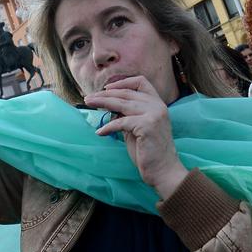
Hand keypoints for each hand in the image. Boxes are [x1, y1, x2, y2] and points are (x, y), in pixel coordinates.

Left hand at [87, 76, 187, 198]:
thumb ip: (128, 115)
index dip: (123, 82)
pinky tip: (100, 132)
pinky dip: (108, 127)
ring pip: (122, 104)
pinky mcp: (147, 126)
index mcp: (157, 103)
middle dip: (105, 94)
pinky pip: (121, 122)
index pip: (141, 82)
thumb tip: (110, 107)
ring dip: (102, 103)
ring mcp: (154, 114)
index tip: (107, 88)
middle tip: (88, 98)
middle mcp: (157, 105)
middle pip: (126, 93)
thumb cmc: (149, 151)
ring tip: (89, 104)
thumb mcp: (138, 127)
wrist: (163, 170)